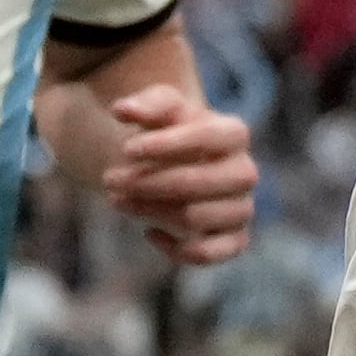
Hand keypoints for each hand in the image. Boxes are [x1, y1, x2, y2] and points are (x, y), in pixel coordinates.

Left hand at [100, 82, 257, 265]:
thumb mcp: (158, 108)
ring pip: (199, 218)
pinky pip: (211, 253)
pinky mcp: (232, 239)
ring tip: (119, 200)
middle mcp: (245, 171)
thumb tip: (123, 109)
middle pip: (200, 182)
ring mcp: (240, 207)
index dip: (167, 145)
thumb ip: (146, 103)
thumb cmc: (166, 132)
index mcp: (234, 134)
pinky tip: (150, 232)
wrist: (173, 163)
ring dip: (151, 211)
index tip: (127, 148)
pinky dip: (178, 249)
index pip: (209, 138)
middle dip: (149, 183)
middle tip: (109, 179)